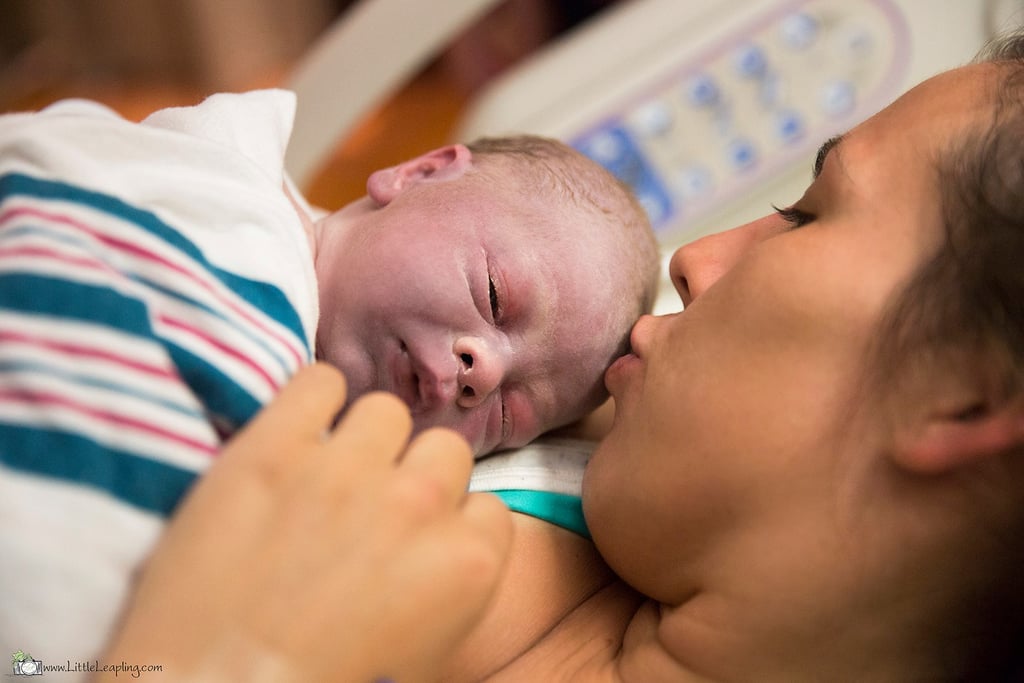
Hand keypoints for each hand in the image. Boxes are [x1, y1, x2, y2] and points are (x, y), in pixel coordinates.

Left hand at [99, 363, 511, 681]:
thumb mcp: (426, 654)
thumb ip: (450, 582)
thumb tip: (442, 549)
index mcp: (467, 564)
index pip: (487, 508)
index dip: (449, 525)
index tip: (416, 544)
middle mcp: (417, 503)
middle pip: (445, 450)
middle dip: (414, 475)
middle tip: (372, 509)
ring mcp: (344, 468)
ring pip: (386, 411)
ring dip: (365, 439)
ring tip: (328, 473)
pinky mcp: (273, 445)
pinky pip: (319, 379)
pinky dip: (313, 398)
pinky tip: (299, 430)